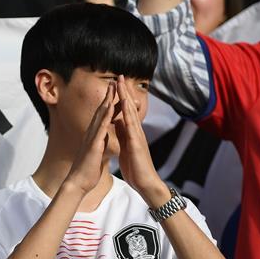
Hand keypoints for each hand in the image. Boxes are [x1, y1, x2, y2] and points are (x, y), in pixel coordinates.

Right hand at [65, 83, 115, 193]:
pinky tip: (111, 106)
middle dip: (108, 96)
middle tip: (113, 82)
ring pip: (101, 115)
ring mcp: (92, 138)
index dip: (109, 104)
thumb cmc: (87, 171)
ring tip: (112, 88)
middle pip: (101, 111)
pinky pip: (101, 127)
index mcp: (94, 137)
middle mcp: (92, 134)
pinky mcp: (94, 144)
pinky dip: (107, 116)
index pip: (103, 117)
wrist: (79, 182)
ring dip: (107, 100)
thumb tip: (102, 140)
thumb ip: (99, 145)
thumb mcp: (96, 154)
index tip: (115, 93)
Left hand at [114, 77, 166, 205]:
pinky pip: (132, 126)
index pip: (125, 111)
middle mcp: (136, 131)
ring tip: (121, 83)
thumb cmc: (135, 167)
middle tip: (119, 75)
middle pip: (129, 107)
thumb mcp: (126, 147)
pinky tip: (125, 105)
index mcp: (131, 133)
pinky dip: (128, 114)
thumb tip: (118, 122)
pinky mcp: (137, 143)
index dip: (120, 98)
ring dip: (126, 97)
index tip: (114, 85)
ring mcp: (137, 136)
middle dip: (124, 92)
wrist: (145, 182)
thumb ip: (123, 134)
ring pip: (131, 113)